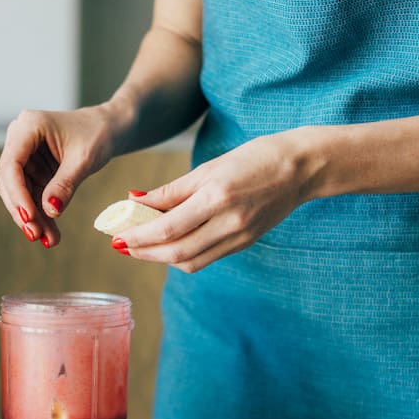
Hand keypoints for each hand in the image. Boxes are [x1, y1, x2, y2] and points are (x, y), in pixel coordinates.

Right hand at [0, 106, 116, 247]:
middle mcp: (20, 139)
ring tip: (49, 240)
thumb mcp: (84, 159)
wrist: (107, 129)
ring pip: (19, 193)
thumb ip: (65, 184)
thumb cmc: (97, 134)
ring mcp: (25, 156)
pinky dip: (41, 214)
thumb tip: (50, 210)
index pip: (11, 165)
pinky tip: (50, 233)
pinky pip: (32, 196)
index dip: (17, 193)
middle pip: (10, 182)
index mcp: (28, 126)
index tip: (28, 217)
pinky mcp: (32, 171)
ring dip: (33, 218)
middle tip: (36, 235)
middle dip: (24, 211)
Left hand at [116, 130, 323, 271]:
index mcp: (217, 197)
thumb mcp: (209, 168)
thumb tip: (134, 202)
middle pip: (177, 252)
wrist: (301, 168)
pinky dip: (183, 255)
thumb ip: (172, 191)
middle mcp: (229, 222)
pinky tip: (170, 245)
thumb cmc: (255, 158)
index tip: (116, 236)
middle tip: (121, 246)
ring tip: (141, 246)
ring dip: (161, 258)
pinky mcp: (245, 243)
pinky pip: (207, 258)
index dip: (138, 237)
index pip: (168, 228)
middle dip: (144, 252)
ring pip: (191, 261)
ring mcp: (239, 237)